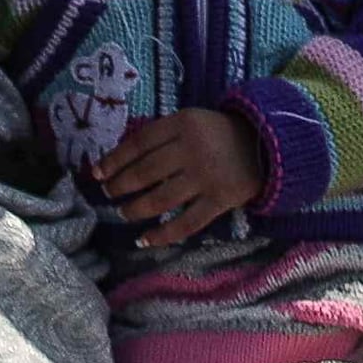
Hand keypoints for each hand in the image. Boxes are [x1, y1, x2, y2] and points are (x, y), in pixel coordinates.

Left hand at [88, 107, 265, 249]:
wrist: (266, 144)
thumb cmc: (217, 134)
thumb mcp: (189, 122)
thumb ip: (160, 136)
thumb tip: (119, 160)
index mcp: (183, 124)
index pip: (139, 143)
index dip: (114, 159)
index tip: (96, 173)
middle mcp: (193, 150)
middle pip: (145, 171)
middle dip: (121, 186)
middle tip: (109, 194)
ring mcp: (207, 177)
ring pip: (161, 199)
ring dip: (135, 209)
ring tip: (124, 213)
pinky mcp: (220, 200)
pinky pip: (186, 223)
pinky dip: (162, 235)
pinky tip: (144, 240)